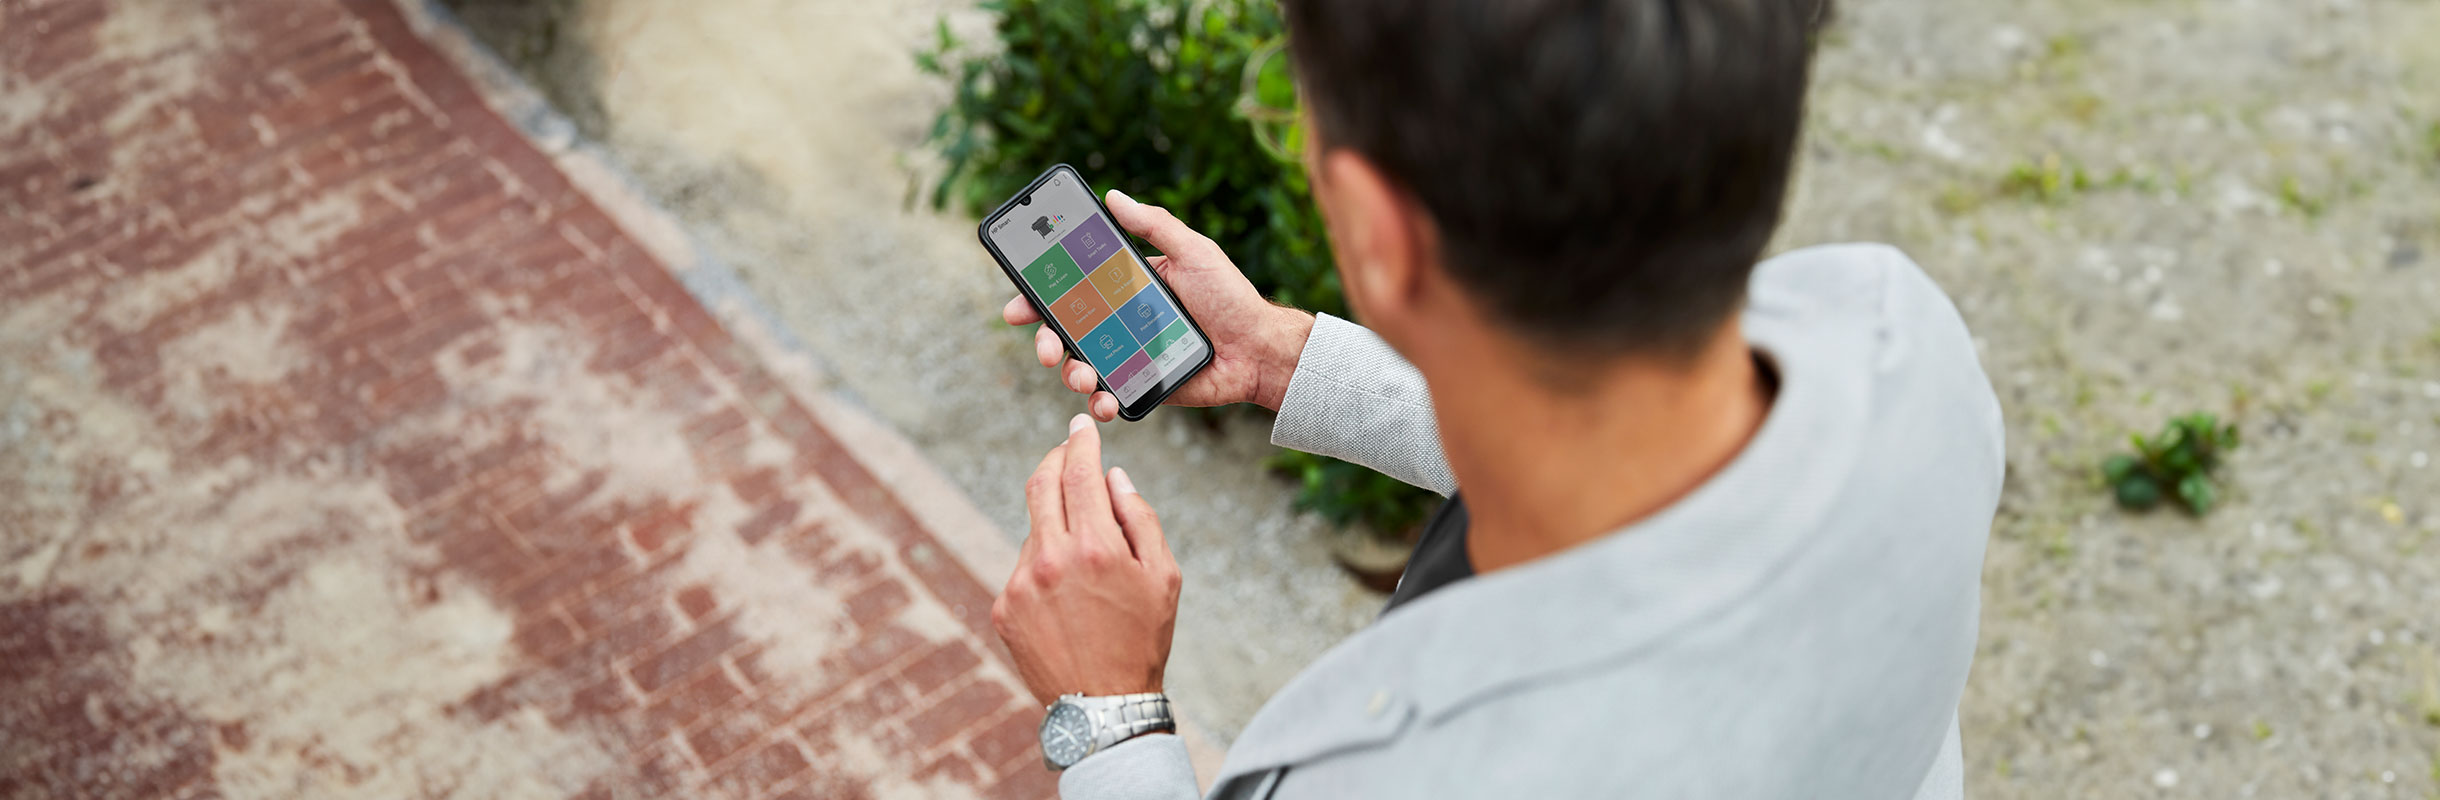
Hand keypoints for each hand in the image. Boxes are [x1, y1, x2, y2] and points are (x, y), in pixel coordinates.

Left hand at [992, 414, 1183, 704]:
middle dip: (1054, 460)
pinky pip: (1023, 568)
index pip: (1079, 471)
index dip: (1079, 441)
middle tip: (1067, 452)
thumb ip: (1139, 518)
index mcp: (1094, 547)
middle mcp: (1050, 560)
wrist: (1103, 706)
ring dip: (1056, 526)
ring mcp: (1020, 584)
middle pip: (1041, 484)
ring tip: (1086, 562)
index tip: (1079, 426)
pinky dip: (1043, 566)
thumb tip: (1114, 477)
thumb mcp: (1163, 577)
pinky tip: (1066, 597)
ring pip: (1035, 529)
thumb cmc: (1142, 640)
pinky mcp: (1004, 607)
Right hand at [1002, 189, 1315, 421]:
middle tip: (1046, 348)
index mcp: (1125, 288)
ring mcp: (1128, 356)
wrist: (1259, 348)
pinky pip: (1109, 395)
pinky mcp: (1142, 386)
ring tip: (1081, 375)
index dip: (1038, 298)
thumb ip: (1154, 225)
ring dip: (1070, 373)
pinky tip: (1102, 398)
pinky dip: (1099, 401)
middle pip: (1065, 332)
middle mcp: (1120, 322)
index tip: (1016, 306)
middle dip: (1045, 341)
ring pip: (1080, 367)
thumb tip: (1113, 195)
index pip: (1071, 290)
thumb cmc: (1230, 297)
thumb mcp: (1193, 251)